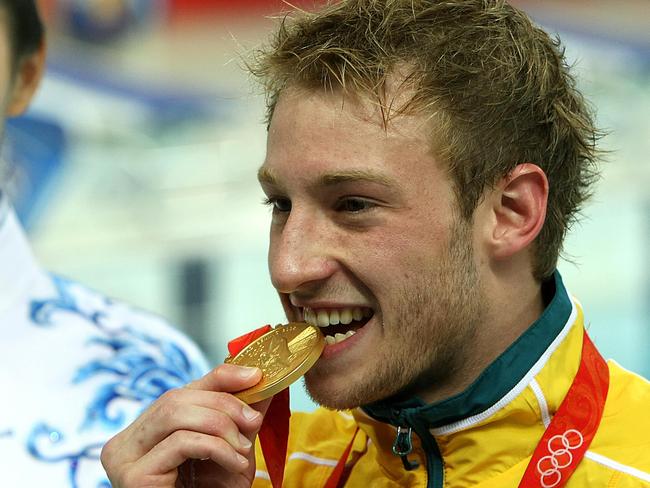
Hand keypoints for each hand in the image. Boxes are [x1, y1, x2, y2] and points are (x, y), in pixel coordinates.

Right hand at [101, 364, 270, 487]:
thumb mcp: (230, 450)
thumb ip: (239, 417)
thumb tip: (262, 381)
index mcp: (144, 431)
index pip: (182, 390)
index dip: (219, 378)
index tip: (254, 375)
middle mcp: (126, 442)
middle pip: (176, 398)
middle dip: (223, 404)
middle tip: (253, 419)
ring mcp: (124, 458)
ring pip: (174, 413)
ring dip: (220, 425)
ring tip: (243, 448)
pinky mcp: (135, 476)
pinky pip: (181, 442)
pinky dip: (216, 447)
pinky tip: (234, 462)